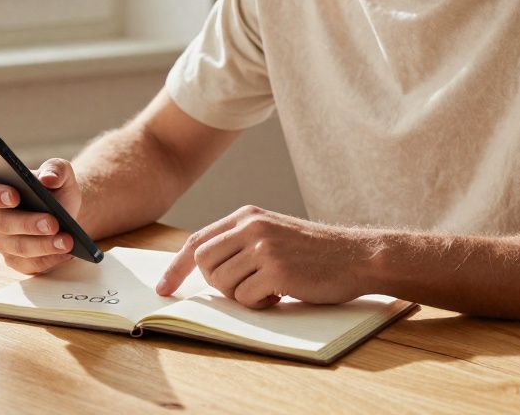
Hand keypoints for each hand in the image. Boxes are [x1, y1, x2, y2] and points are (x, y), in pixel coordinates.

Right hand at [0, 158, 82, 274]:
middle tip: (53, 223)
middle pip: (1, 223)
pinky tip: (66, 252)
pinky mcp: (16, 261)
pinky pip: (29, 265)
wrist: (66, 212)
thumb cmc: (55, 190)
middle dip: (28, 224)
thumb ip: (55, 169)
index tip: (14, 195)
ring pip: (18, 247)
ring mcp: (2, 242)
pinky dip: (50, 259)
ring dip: (44, 245)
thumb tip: (49, 178)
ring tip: (67, 240)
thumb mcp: (60, 172)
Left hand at [155, 206, 373, 308]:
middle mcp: (251, 226)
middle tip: (242, 289)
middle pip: (202, 261)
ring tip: (267, 289)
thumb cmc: (313, 252)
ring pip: (222, 282)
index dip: (175, 267)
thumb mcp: (272, 233)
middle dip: (215, 283)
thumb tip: (201, 267)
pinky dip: (259, 303)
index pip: (196, 240)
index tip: (163, 288)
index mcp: (247, 216)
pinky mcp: (277, 270)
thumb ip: (239, 242)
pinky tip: (280, 295)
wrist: (355, 256)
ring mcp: (264, 247)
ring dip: (241, 295)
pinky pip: (246, 297)